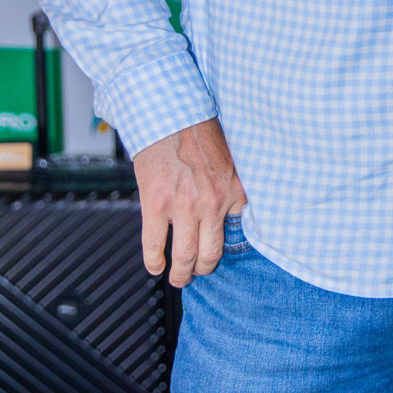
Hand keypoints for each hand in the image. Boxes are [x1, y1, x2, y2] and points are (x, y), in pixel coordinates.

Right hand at [134, 118, 247, 286]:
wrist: (170, 115)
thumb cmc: (200, 132)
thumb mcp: (231, 160)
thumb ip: (233, 187)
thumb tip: (234, 212)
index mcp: (233, 191)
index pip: (237, 234)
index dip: (227, 248)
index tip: (220, 255)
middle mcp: (212, 203)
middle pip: (210, 253)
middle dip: (203, 269)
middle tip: (197, 273)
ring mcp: (184, 206)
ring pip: (185, 255)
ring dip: (181, 273)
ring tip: (178, 278)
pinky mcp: (156, 204)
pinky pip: (155, 244)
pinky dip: (155, 260)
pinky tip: (155, 266)